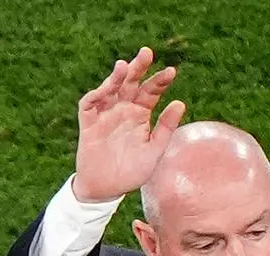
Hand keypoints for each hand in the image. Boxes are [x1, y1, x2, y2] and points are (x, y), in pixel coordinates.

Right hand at [73, 46, 185, 202]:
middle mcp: (123, 110)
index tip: (171, 72)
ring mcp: (105, 114)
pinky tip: (106, 88)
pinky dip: (96, 95)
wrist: (106, 189)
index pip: (151, 92)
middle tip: (147, 53)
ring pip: (110, 89)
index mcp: (140, 115)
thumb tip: (180, 103)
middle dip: (138, 67)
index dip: (160, 81)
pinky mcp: (88, 123)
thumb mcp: (154, 150)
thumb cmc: (132, 171)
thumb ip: (165, 128)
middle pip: (131, 83)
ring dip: (116, 77)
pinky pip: (89, 104)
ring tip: (124, 66)